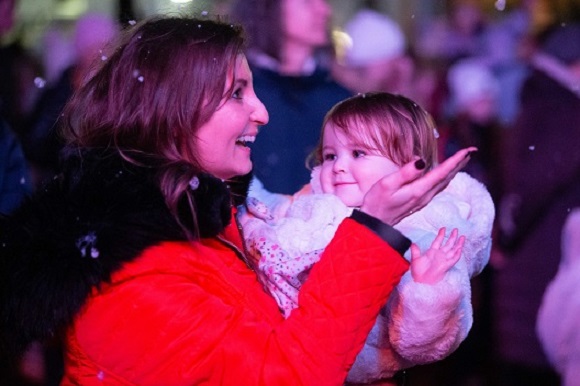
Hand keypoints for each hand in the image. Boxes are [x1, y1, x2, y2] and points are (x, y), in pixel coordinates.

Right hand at [359, 147, 475, 224]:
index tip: (468, 150)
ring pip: (444, 182)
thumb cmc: (377, 202)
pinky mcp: (419, 201)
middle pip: (447, 178)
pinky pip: (437, 186)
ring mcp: (423, 199)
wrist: (375, 223)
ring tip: (463, 159)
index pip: (442, 173)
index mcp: (419, 190)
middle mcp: (425, 195)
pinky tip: (446, 174)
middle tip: (471, 151)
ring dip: (454, 170)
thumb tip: (422, 162)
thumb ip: (405, 173)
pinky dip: (446, 177)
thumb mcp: (387, 184)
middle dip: (460, 163)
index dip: (455, 160)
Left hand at [410, 228, 464, 284]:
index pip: (438, 241)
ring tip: (462, 237)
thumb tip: (413, 243)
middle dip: (453, 237)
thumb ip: (415, 251)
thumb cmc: (418, 272)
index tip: (443, 228)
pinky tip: (460, 249)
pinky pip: (453, 259)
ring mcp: (444, 260)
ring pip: (453, 250)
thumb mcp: (415, 259)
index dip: (441, 235)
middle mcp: (439, 255)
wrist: (421, 281)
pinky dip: (457, 254)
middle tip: (456, 229)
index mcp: (432, 252)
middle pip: (448, 244)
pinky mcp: (446, 266)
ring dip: (458, 244)